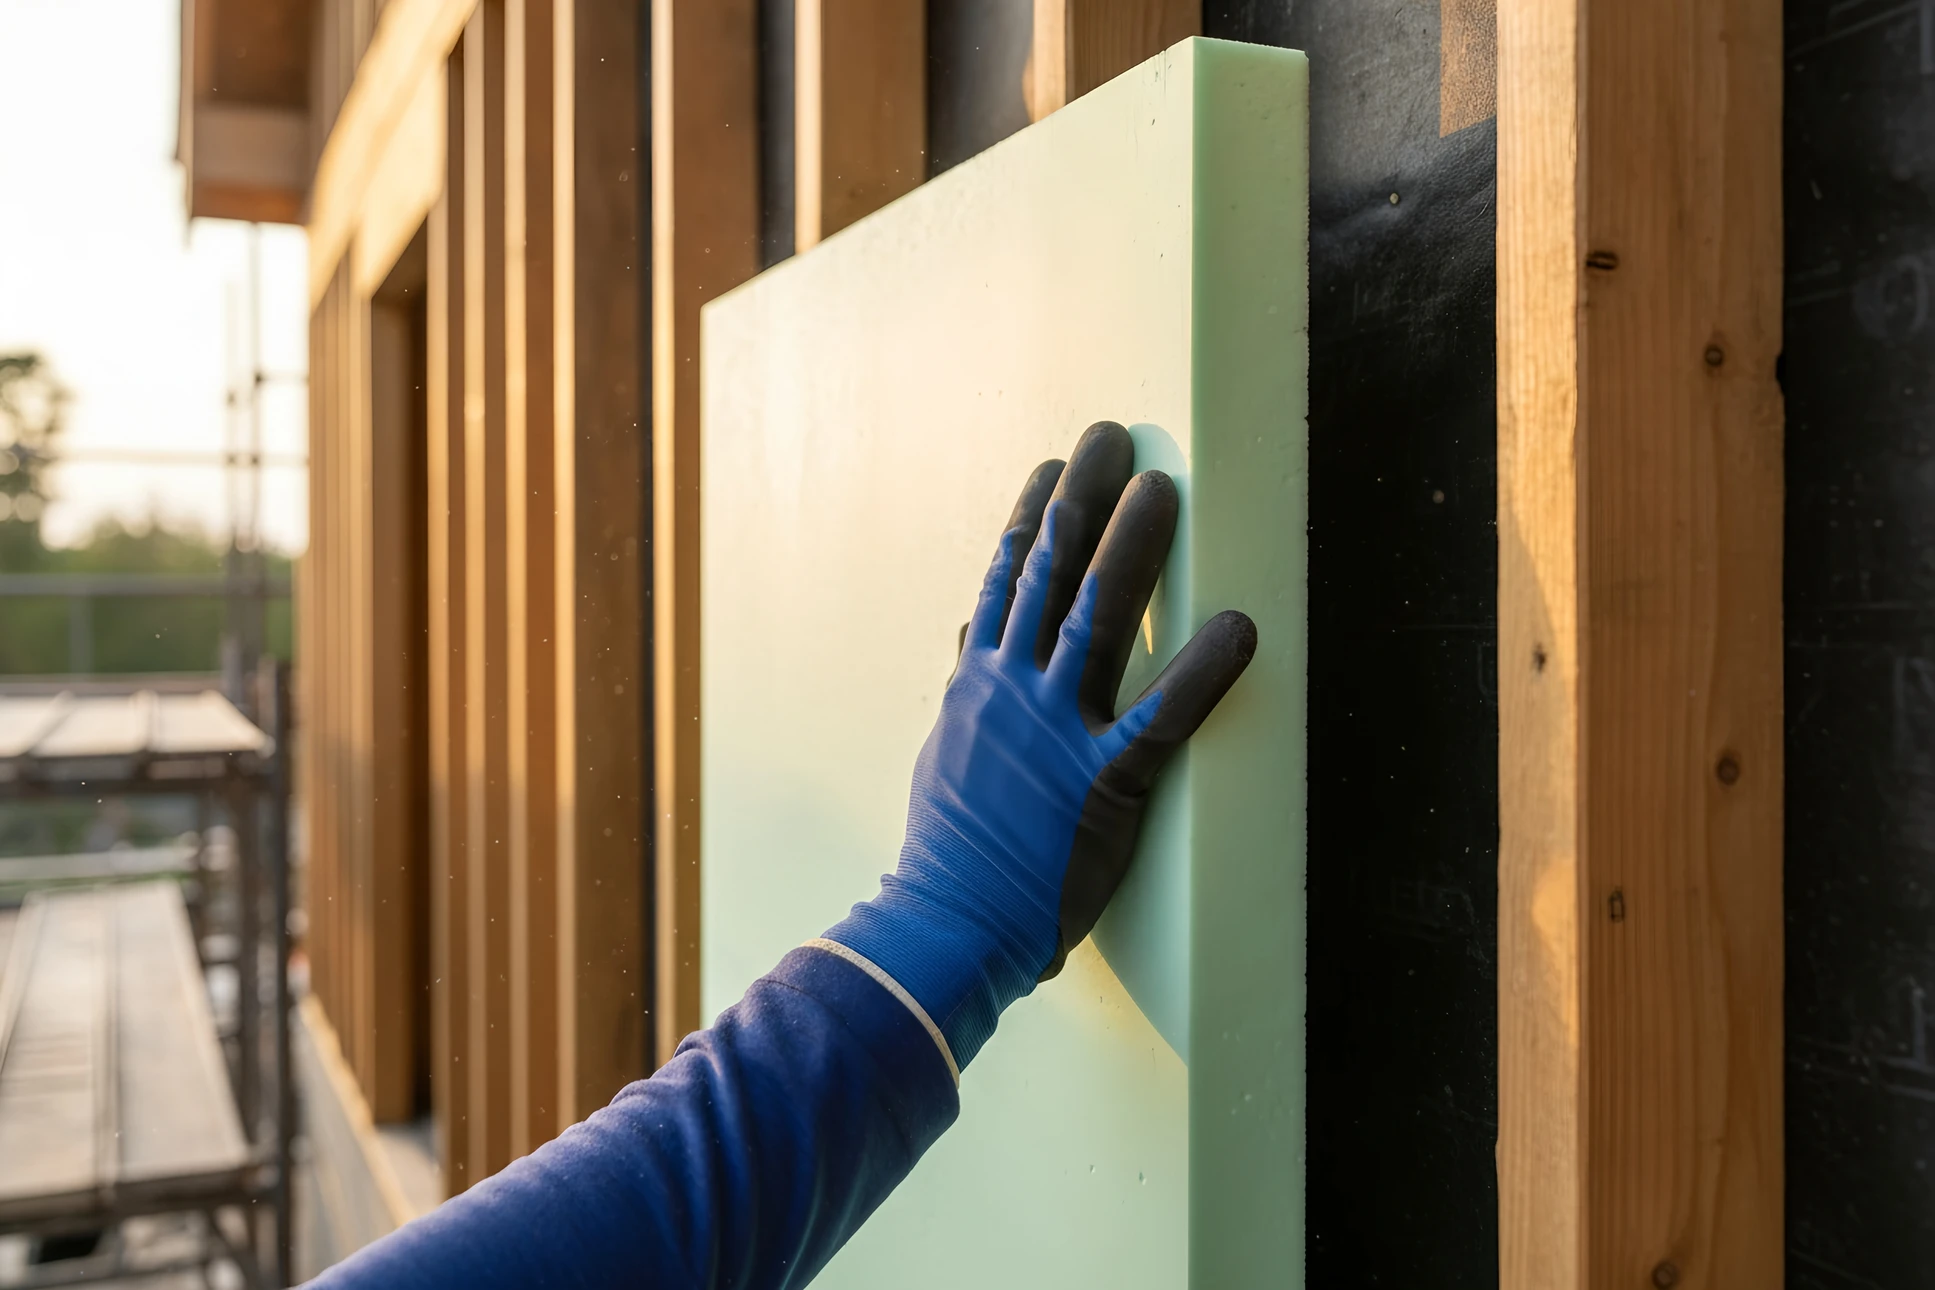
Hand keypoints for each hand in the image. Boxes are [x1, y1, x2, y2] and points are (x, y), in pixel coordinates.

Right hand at [827, 422, 1256, 1069]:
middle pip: (1049, 572)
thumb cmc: (951, 843)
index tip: (1056, 462)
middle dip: (1083, 497)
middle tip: (1113, 436)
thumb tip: (970, 628)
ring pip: (1096, 620)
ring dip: (1132, 549)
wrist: (949, 923)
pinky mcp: (1103, 786)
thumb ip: (966, 683)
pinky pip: (1161, 720)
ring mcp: (1056, 736)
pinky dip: (1203, 671)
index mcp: (979, 682)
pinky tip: (1239, 626)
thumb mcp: (946, 747)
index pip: (1008, 575)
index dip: (1036, 511)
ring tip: (1162, 488)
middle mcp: (1013, 692)